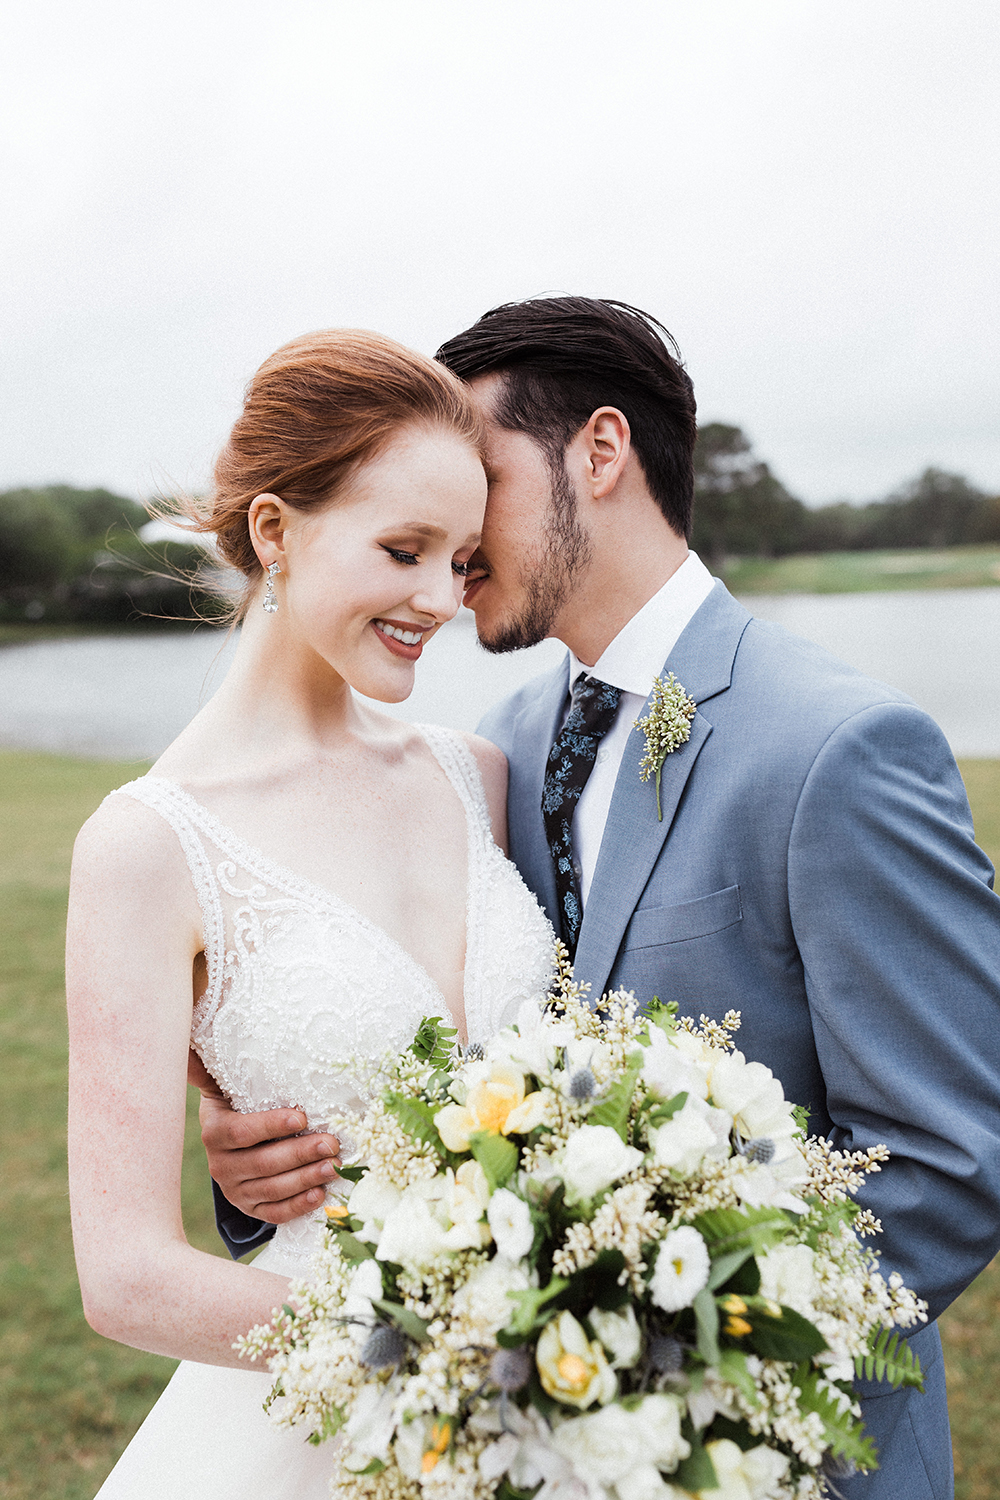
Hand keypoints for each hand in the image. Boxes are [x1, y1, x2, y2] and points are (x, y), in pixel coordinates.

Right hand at [187, 1048, 341, 1223]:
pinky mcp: (251, 1208)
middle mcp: (221, 1165)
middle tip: (332, 1143)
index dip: (271, 1125)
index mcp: (215, 1133)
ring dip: (306, 1179)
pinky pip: (274, 1212)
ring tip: (334, 1166)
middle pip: (263, 1163)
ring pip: (272, 1189)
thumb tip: (189, 1036)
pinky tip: (320, 1195)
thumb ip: (210, 1067)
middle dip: (300, 1153)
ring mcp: (236, 1191)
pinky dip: (298, 1206)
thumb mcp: (223, 1085)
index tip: (302, 1116)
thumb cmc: (238, 1104)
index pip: (241, 1132)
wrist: (232, 1142)